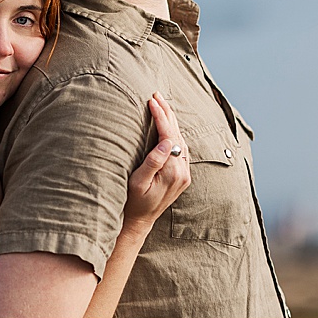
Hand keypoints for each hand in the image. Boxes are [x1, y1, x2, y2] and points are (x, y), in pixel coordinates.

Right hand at [122, 93, 190, 228]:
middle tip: (156, 95)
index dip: (161, 117)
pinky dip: (174, 133)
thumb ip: (153, 162)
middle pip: (178, 134)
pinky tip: (167, 125)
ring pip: (181, 140)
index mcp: (173, 172)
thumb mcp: (138, 183)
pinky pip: (181, 148)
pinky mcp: (183, 175)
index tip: (152, 101)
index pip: (169, 136)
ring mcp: (185, 173)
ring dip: (172, 121)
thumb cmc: (133, 202)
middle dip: (167, 113)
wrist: (139, 221)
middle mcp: (183, 172)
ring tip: (161, 104)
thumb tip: (167, 142)